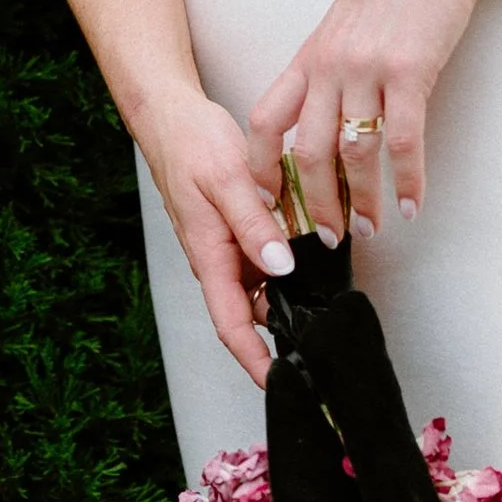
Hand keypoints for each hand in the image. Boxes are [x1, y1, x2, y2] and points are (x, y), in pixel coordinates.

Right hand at [141, 84, 300, 387]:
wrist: (171, 118)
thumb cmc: (191, 146)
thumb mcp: (228, 180)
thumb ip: (255, 225)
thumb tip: (282, 268)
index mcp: (210, 257)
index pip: (231, 325)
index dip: (254, 360)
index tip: (278, 384)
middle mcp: (219, 260)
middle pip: (253, 312)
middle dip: (285, 329)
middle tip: (326, 337)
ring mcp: (228, 248)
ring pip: (264, 284)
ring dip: (292, 289)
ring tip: (329, 292)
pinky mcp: (238, 231)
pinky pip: (267, 256)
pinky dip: (290, 258)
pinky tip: (313, 244)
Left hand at [249, 0, 492, 241]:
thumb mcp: (341, 27)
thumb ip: (325, 71)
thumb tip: (319, 119)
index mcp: (309, 59)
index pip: (265, 121)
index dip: (260, 167)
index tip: (266, 203)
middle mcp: (329, 67)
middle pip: (306, 151)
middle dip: (314, 203)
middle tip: (324, 237)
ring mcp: (368, 69)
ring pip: (353, 153)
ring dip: (361, 200)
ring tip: (370, 228)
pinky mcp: (410, 70)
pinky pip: (404, 139)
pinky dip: (409, 179)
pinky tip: (413, 203)